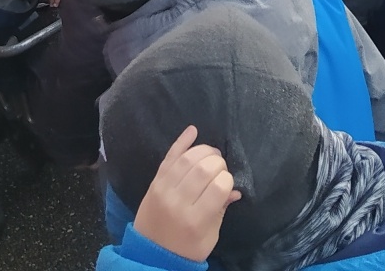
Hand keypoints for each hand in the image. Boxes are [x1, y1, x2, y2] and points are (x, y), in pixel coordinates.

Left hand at [133, 126, 239, 262]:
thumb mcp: (209, 237)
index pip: (218, 187)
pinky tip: (193, 131)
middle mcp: (178, 202)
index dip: (227, 179)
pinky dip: (181, 141)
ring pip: (187, 160)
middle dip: (218, 162)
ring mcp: (164, 190)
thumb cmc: (186, 249)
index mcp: (196, 220)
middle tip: (221, 167)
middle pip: (203, 169)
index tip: (228, 183)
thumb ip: (221, 210)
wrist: (149, 252)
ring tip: (213, 154)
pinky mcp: (154, 182)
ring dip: (204, 151)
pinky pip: (169, 157)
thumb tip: (234, 190)